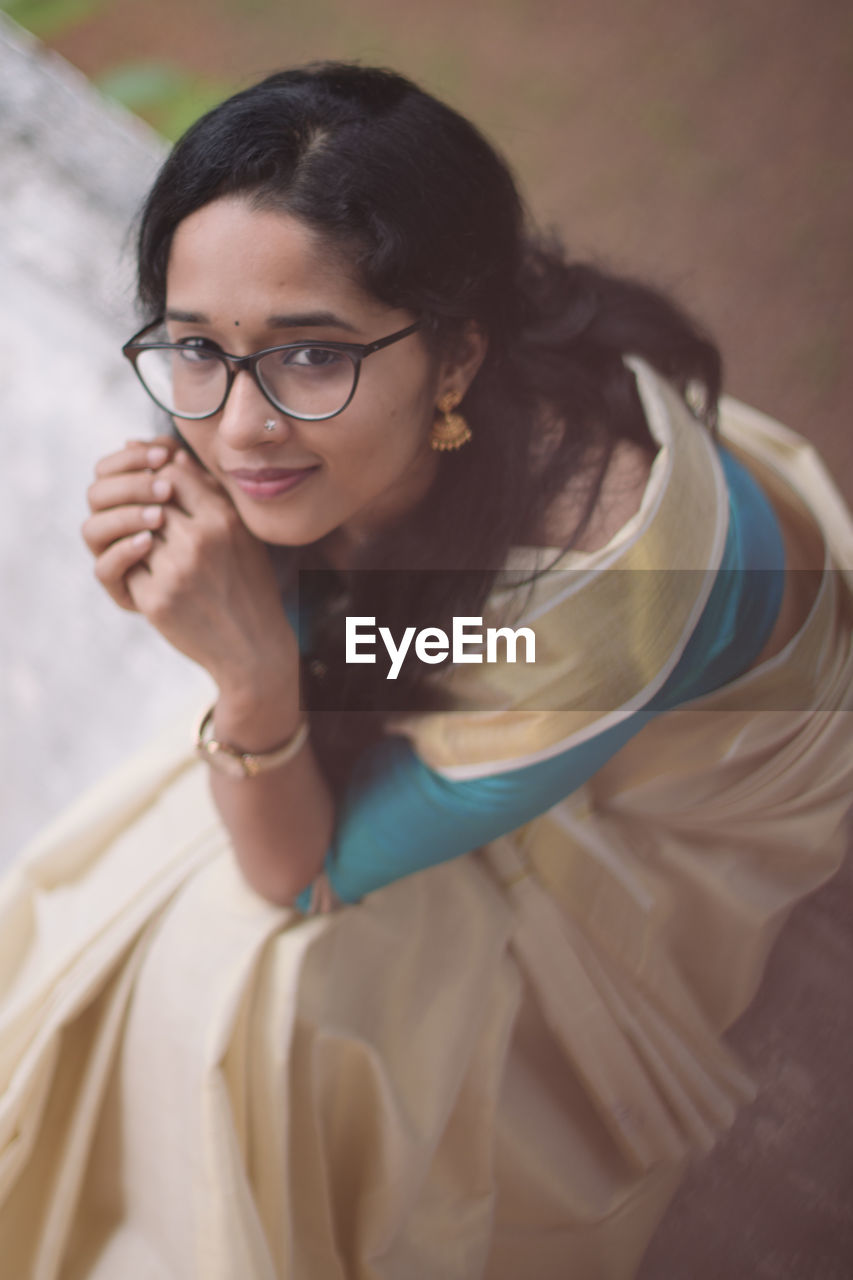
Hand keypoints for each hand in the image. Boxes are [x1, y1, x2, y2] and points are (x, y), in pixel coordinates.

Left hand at [83, 438, 298, 697]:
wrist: (252, 648)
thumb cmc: (247, 584)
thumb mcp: (240, 533)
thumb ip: (208, 491)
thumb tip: (169, 453)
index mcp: (223, 519)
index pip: (171, 473)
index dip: (161, 480)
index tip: (164, 495)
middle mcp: (199, 542)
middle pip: (148, 502)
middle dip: (145, 511)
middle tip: (154, 525)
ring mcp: (174, 572)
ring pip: (133, 534)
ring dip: (138, 541)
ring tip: (157, 552)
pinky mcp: (155, 600)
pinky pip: (127, 569)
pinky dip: (136, 572)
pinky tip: (158, 581)